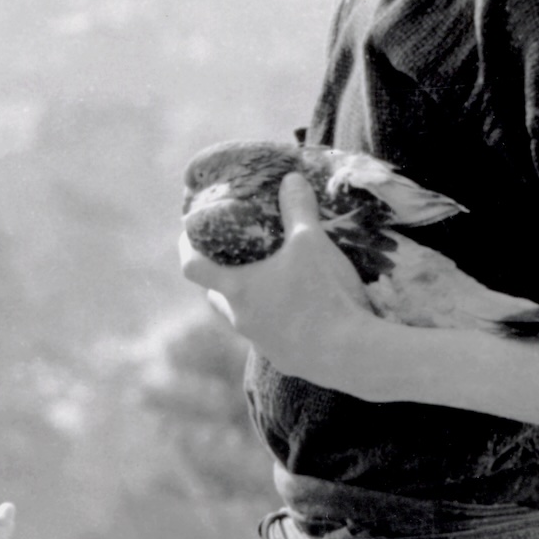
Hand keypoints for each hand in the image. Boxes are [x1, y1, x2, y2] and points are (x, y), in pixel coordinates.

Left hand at [178, 171, 372, 386]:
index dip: (185, 248)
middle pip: (216, 295)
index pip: (192, 268)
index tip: (188, 234)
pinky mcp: (287, 359)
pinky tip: (301, 307)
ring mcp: (264, 343)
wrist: (353, 354)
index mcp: (238, 289)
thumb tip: (290, 179)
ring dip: (252, 299)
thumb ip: (297, 208)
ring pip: (245, 317)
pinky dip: (278, 318)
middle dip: (220, 276)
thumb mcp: (311, 242)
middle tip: (235, 255)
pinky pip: (273, 334)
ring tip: (273, 279)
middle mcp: (243, 319)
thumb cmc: (323, 294)